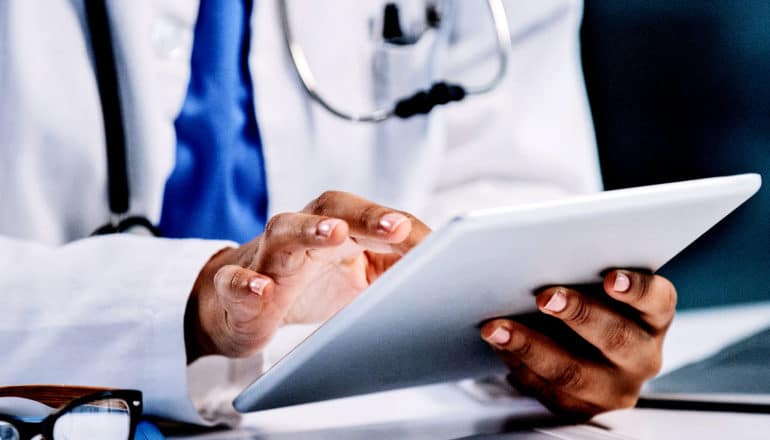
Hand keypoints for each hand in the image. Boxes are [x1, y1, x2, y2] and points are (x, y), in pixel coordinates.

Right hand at [186, 191, 429, 361]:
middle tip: (394, 227)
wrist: (241, 304)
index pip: (369, 217)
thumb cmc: (307, 283)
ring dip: (309, 231)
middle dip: (365, 216)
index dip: (395, 223)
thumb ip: (395, 269)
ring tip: (334, 235)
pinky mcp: (235, 288)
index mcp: (336, 229)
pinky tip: (261, 290)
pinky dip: (246, 284)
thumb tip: (444, 273)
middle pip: (332, 209)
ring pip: (284, 232)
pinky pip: (236, 280)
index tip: (425, 237)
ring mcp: (267, 257)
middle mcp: (303, 233)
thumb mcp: (358, 278)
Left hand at [480, 271, 675, 420]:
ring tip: (499, 328)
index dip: (635, 289)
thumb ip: (581, 272)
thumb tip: (541, 256)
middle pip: (615, 338)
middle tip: (544, 298)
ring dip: (531, 347)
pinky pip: (550, 392)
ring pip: (575, 373)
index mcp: (654, 316)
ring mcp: (616, 387)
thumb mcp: (594, 285)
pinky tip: (500, 347)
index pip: (656, 300)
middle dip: (577, 315)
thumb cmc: (588, 303)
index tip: (610, 278)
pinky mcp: (585, 408)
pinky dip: (520, 366)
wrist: (579, 347)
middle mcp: (643, 355)